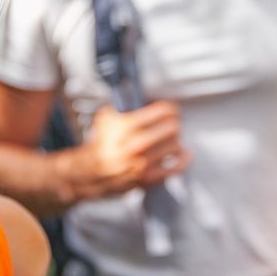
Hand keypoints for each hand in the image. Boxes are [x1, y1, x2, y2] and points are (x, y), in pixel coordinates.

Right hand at [67, 102, 189, 201]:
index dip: (170, 109)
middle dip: (174, 123)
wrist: (91, 171)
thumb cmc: (102, 142)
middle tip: (173, 123)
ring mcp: (142, 163)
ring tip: (172, 137)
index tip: (171, 110)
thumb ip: (124, 106)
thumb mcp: (107, 117)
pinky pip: (174, 168)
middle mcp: (135, 145)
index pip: (162, 111)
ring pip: (175, 146)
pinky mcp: (147, 179)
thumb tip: (142, 97)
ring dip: (176, 140)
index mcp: (126, 126)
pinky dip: (183, 160)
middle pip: (172, 128)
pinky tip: (185, 154)